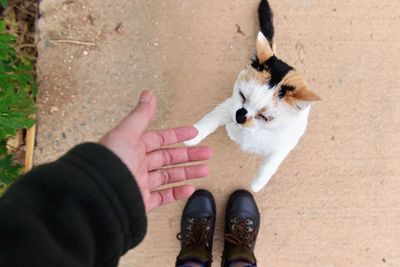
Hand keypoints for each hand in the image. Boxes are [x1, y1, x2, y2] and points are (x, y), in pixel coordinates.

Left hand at [100, 91, 211, 211]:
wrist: (97, 195)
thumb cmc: (108, 162)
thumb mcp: (126, 133)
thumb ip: (141, 115)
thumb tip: (148, 94)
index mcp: (134, 147)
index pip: (160, 138)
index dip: (178, 135)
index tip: (193, 133)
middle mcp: (137, 164)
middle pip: (168, 158)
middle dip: (189, 155)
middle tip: (206, 153)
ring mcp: (140, 182)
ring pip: (168, 176)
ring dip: (187, 173)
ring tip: (204, 170)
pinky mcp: (141, 201)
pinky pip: (162, 197)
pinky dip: (176, 193)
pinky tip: (189, 189)